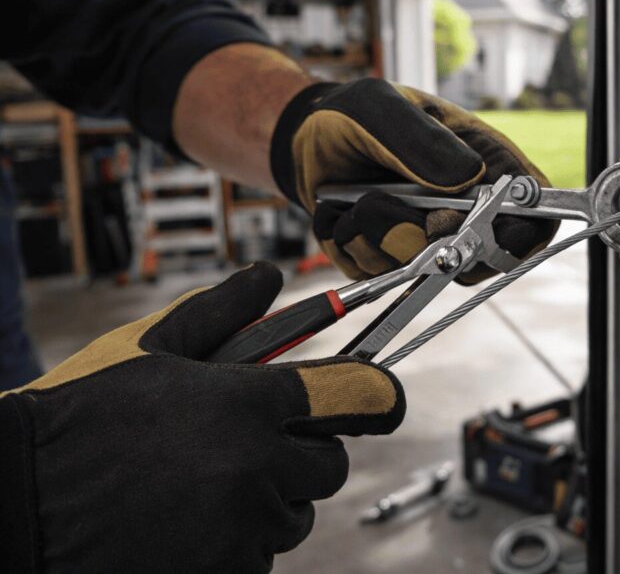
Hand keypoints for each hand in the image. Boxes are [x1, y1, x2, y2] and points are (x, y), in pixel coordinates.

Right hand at [0, 262, 403, 572]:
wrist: (17, 504)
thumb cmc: (80, 419)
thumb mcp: (148, 350)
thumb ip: (221, 312)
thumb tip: (269, 278)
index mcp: (250, 403)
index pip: (357, 396)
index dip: (372, 397)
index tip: (380, 401)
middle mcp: (258, 466)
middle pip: (330, 465)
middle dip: (303, 455)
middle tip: (252, 446)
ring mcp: (242, 527)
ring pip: (294, 515)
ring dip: (266, 502)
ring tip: (203, 485)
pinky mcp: (224, 573)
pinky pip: (259, 557)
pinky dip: (236, 544)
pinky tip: (186, 523)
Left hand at [270, 79, 557, 282]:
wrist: (307, 138)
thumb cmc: (353, 115)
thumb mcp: (381, 110)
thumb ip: (422, 142)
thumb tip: (469, 178)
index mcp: (485, 164)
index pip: (534, 216)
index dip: (521, 237)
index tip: (478, 232)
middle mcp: (465, 208)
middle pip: (476, 258)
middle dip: (421, 238)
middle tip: (377, 200)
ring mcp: (430, 237)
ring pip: (421, 271)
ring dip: (374, 237)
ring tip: (355, 199)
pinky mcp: (395, 258)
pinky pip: (379, 274)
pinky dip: (351, 245)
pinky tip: (342, 213)